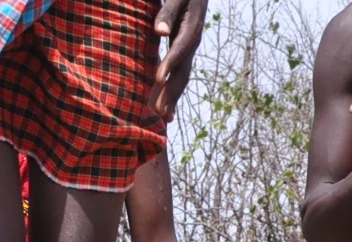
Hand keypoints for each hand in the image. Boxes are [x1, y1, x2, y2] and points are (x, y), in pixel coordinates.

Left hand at [151, 0, 207, 119]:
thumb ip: (167, 13)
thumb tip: (159, 31)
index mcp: (191, 28)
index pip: (179, 49)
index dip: (170, 64)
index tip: (158, 80)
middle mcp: (192, 43)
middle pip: (183, 71)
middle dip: (172, 92)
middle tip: (160, 112)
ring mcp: (189, 51)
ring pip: (182, 78)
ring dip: (173, 99)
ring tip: (164, 118)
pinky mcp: (184, 54)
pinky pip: (179, 77)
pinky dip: (173, 94)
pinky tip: (166, 111)